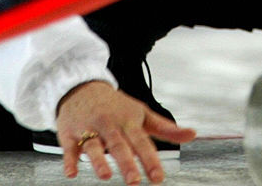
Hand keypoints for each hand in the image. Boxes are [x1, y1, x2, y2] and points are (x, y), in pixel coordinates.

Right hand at [56, 80, 196, 184]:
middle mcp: (109, 124)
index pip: (142, 142)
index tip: (158, 178)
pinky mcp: (69, 132)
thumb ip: (166, 128)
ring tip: (105, 175)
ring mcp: (88, 128)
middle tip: (134, 181)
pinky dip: (70, 159)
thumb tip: (192, 134)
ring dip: (98, 160)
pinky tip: (72, 172)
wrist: (81, 85)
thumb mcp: (141, 113)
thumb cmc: (115, 105)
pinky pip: (69, 147)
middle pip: (118, 144)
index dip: (150, 160)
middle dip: (126, 162)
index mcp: (128, 121)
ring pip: (93, 144)